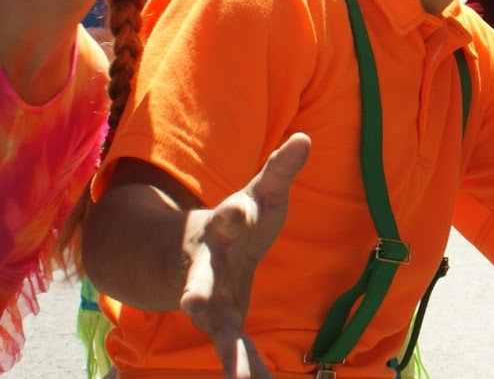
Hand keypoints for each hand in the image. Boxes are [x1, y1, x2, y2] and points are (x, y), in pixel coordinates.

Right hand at [180, 134, 310, 378]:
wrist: (189, 251)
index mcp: (225, 224)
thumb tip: (303, 138)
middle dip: (196, 288)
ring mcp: (207, 294)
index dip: (238, 212)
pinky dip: (245, 366)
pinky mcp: (217, 318)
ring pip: (208, 322)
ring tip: (235, 375)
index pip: (233, 214)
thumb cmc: (238, 220)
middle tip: (190, 303)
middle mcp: (209, 262)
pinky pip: (231, 345)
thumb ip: (280, 171)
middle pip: (200, 276)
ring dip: (221, 345)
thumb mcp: (260, 193)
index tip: (242, 211)